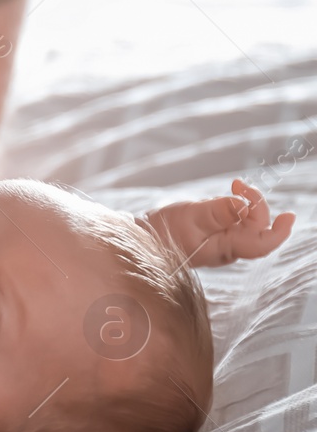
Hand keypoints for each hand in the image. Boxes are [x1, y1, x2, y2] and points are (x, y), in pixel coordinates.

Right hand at [143, 179, 295, 267]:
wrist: (143, 239)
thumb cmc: (163, 233)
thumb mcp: (189, 218)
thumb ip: (216, 212)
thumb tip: (242, 204)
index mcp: (226, 248)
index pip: (262, 243)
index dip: (280, 231)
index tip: (289, 214)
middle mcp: (229, 246)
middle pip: (257, 226)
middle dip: (255, 203)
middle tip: (237, 184)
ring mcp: (222, 240)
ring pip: (246, 220)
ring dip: (242, 202)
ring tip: (226, 190)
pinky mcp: (214, 232)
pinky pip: (233, 218)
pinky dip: (232, 205)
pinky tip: (218, 200)